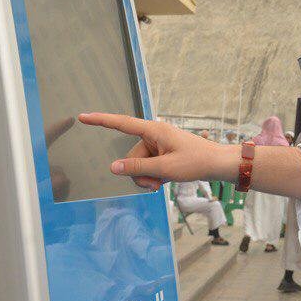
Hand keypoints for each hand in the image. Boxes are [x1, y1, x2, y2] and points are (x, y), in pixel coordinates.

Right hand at [78, 112, 226, 190]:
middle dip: (139, 174)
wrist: (217, 165)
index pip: (122, 123)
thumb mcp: (165, 169)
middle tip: (156, 183)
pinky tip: (165, 182)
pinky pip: (147, 168)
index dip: (101, 120)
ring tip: (163, 183)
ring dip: (147, 178)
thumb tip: (113, 167)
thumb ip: (137, 168)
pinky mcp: (162, 154)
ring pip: (138, 166)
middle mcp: (153, 135)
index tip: (83, 117)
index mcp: (153, 130)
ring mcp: (158, 145)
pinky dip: (153, 177)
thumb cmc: (195, 162)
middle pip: (130, 157)